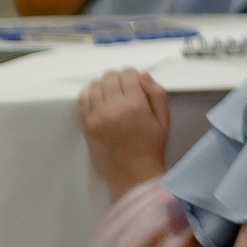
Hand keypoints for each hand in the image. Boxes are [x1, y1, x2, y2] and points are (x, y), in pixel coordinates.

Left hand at [78, 68, 171, 193]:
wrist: (132, 173)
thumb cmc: (152, 144)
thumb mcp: (164, 117)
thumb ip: (156, 92)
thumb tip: (142, 74)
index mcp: (135, 105)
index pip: (128, 74)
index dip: (133, 74)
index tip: (135, 82)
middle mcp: (114, 108)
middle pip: (109, 77)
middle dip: (118, 78)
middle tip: (123, 88)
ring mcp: (97, 117)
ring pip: (94, 86)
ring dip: (103, 85)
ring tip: (110, 93)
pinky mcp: (86, 125)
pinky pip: (82, 100)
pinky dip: (88, 93)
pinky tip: (96, 96)